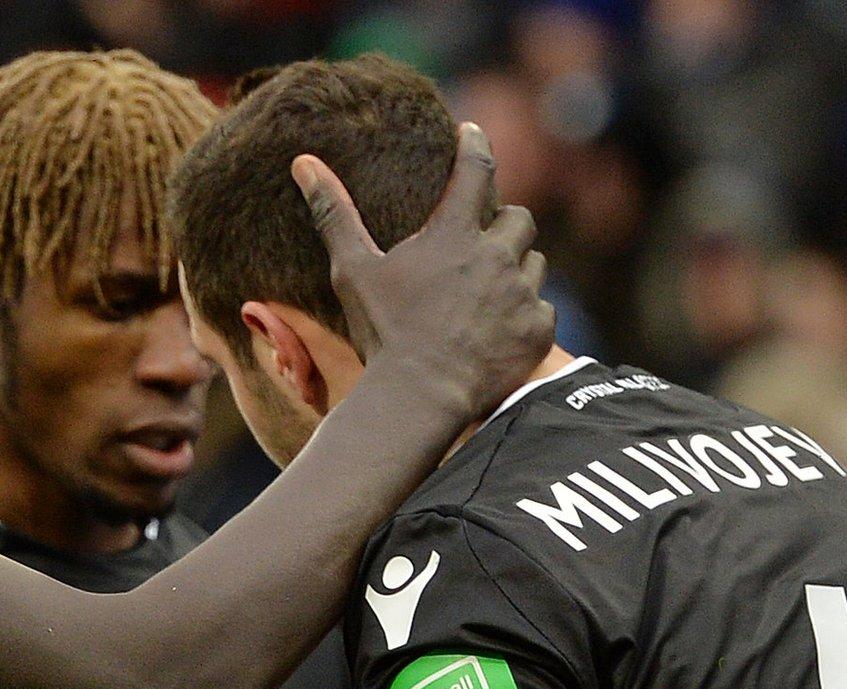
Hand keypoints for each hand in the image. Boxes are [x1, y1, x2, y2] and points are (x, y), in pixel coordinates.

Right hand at [294, 123, 554, 417]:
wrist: (419, 396)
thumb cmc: (383, 332)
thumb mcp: (353, 271)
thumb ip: (334, 214)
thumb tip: (304, 163)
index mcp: (454, 234)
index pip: (476, 169)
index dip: (475, 146)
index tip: (472, 133)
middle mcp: (496, 256)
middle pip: (519, 218)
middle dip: (504, 223)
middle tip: (482, 241)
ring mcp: (522, 293)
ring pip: (534, 264)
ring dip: (516, 270)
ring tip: (488, 293)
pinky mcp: (537, 330)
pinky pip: (542, 309)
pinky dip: (524, 314)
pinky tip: (498, 331)